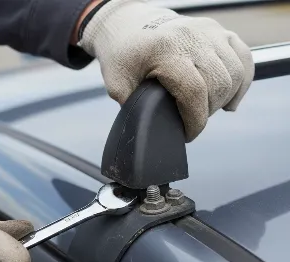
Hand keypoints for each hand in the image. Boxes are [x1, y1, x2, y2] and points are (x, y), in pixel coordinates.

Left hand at [78, 0, 254, 141]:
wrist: (130, 26)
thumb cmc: (123, 55)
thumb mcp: (117, 85)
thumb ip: (134, 108)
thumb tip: (151, 130)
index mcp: (166, 51)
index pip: (194, 92)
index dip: (196, 121)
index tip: (188, 134)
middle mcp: (192, 37)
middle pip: (219, 84)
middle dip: (208, 112)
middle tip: (191, 120)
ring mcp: (209, 31)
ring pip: (235, 73)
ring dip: (224, 98)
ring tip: (205, 108)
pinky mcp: (219, 31)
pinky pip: (244, 58)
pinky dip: (242, 81)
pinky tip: (230, 98)